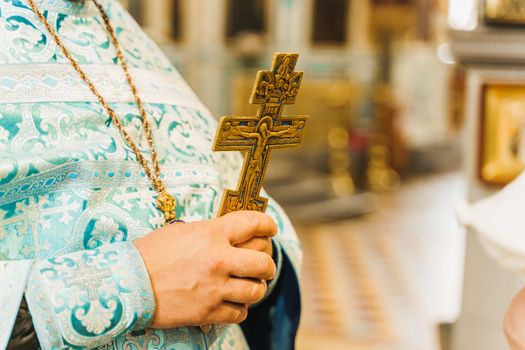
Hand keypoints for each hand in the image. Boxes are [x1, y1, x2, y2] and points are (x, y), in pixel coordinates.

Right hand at [133, 211, 277, 328]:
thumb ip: (211, 232)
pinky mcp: (208, 311)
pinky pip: (240, 313)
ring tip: (250, 285)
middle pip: (264, 262)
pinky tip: (233, 303)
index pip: (254, 223)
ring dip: (257, 287)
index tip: (270, 228)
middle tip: (263, 264)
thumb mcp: (182, 231)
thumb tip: (232, 234)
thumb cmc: (152, 252)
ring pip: (257, 290)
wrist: (127, 282)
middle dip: (268, 263)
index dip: (267, 224)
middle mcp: (219, 259)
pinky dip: (240, 308)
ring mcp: (215, 288)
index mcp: (212, 234)